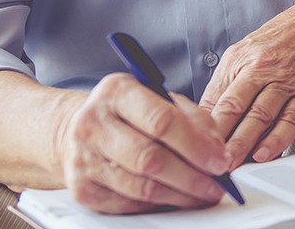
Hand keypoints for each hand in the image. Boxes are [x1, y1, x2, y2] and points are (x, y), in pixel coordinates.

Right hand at [57, 73, 234, 213]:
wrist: (74, 128)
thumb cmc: (125, 112)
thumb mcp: (158, 98)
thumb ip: (191, 117)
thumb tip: (216, 149)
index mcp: (117, 91)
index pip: (162, 121)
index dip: (196, 145)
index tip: (219, 160)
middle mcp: (94, 123)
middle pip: (151, 158)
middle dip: (192, 176)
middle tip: (217, 184)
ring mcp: (83, 158)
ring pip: (141, 187)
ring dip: (180, 195)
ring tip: (203, 194)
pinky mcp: (81, 189)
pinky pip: (129, 204)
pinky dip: (158, 204)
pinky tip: (174, 198)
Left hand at [200, 0, 294, 165]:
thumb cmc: (287, 38)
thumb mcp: (250, 50)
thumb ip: (229, 81)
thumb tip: (206, 116)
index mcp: (239, 58)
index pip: (213, 98)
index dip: (200, 126)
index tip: (192, 147)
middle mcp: (261, 66)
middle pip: (232, 107)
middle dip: (216, 138)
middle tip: (205, 162)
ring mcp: (287, 78)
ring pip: (260, 115)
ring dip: (242, 143)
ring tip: (230, 164)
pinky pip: (291, 118)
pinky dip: (277, 138)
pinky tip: (265, 153)